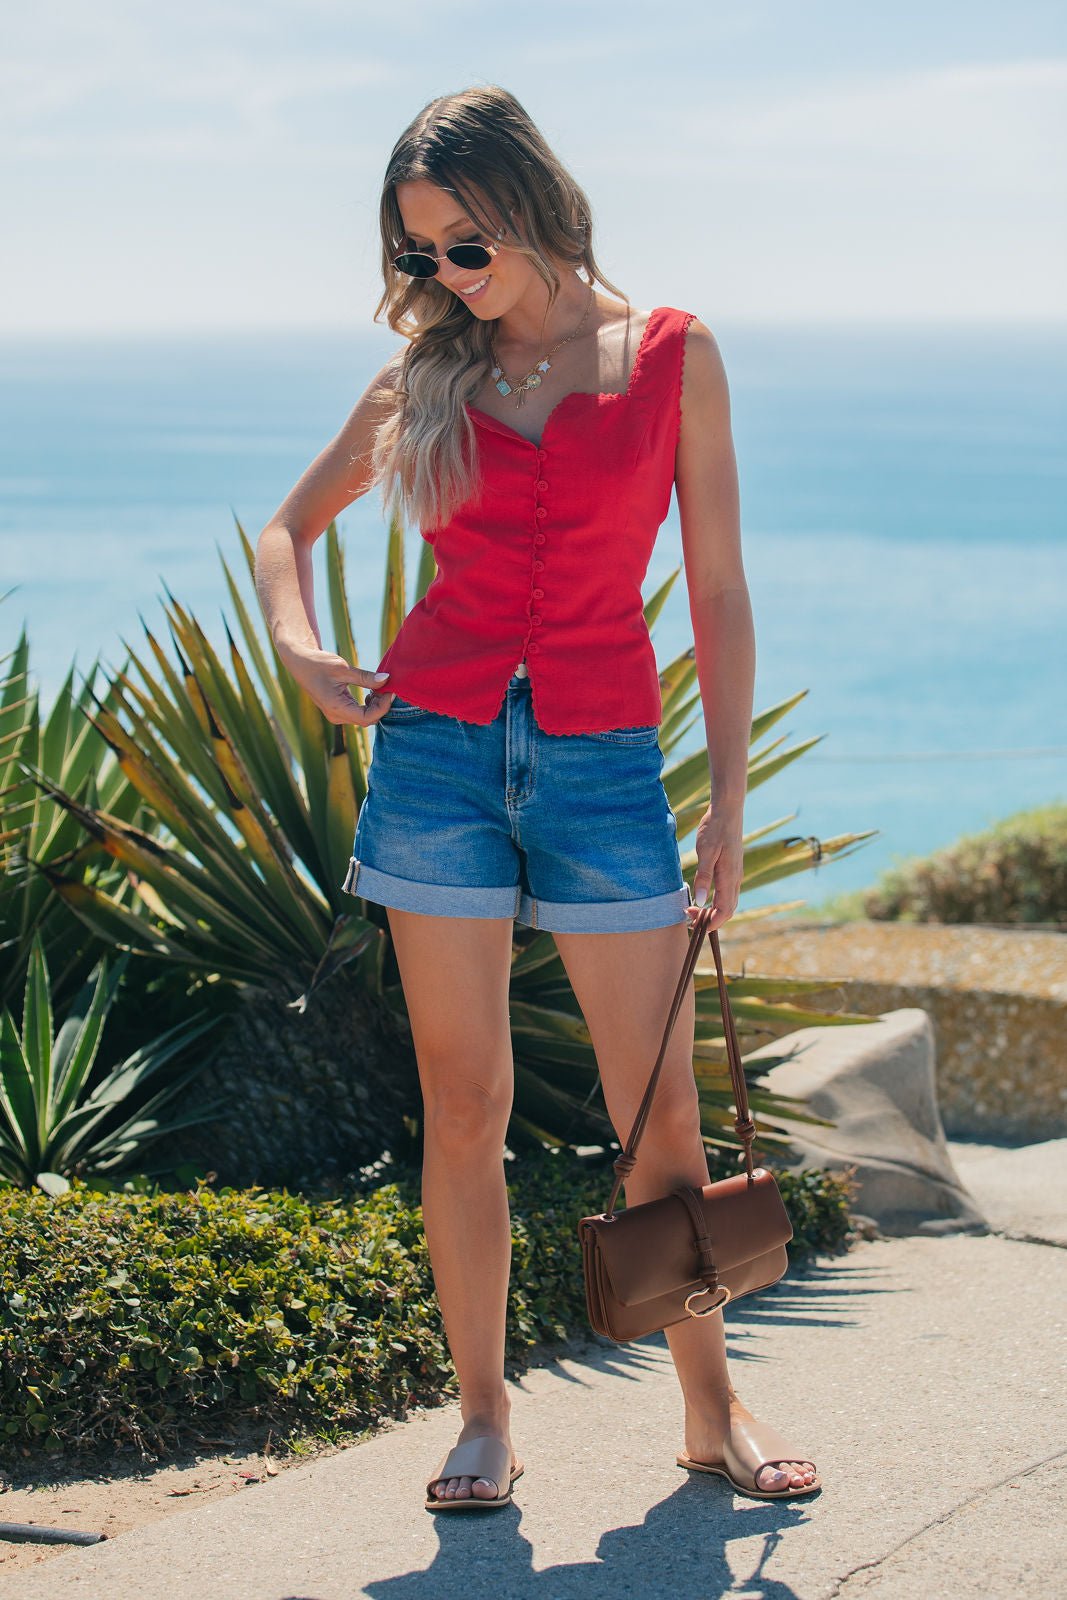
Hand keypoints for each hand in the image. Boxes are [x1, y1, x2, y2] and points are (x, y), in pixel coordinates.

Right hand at [276, 642, 393, 726]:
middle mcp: (336, 716)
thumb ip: (366, 677)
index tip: (390, 691)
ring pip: (364, 718)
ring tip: (378, 688)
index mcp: (336, 707)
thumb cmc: (319, 664)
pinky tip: (370, 692)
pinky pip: (358, 714)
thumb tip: (387, 679)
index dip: (383, 707)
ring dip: (375, 706)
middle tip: (387, 688)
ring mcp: (336, 715)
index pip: (368, 717)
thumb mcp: (344, 668)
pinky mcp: (338, 711)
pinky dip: (368, 705)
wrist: (301, 663)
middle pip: (367, 720)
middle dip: (381, 706)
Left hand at [684, 804, 743, 931]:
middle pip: (727, 910)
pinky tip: (703, 895)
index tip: (694, 925)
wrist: (727, 810)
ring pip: (728, 902)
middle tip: (688, 915)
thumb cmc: (715, 829)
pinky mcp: (732, 868)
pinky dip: (716, 900)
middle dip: (710, 919)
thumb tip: (700, 901)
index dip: (712, 923)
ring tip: (693, 908)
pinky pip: (727, 892)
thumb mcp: (705, 852)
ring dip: (713, 910)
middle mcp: (735, 878)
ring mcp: (735, 873)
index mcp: (729, 877)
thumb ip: (703, 877)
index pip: (725, 910)